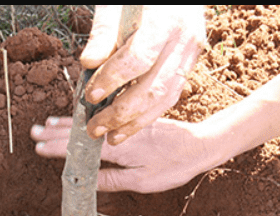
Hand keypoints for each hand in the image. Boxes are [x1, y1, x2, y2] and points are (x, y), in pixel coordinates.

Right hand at [31, 116, 216, 192]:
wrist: (199, 146)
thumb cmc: (173, 167)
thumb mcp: (142, 182)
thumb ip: (112, 180)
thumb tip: (86, 182)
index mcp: (119, 147)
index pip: (81, 148)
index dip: (58, 148)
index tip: (39, 148)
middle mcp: (118, 131)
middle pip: (81, 132)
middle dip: (56, 134)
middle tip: (34, 134)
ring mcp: (124, 123)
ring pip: (90, 122)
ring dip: (67, 124)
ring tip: (46, 125)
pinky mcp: (131, 121)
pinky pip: (101, 117)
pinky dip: (85, 119)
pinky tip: (75, 120)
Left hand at [81, 5, 205, 144]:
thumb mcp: (117, 4)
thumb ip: (104, 32)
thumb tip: (89, 64)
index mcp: (167, 20)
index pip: (138, 58)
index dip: (112, 80)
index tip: (90, 96)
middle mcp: (185, 40)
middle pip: (154, 88)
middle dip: (121, 113)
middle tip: (94, 128)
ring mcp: (191, 56)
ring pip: (165, 99)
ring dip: (135, 123)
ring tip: (110, 137)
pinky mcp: (189, 67)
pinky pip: (169, 98)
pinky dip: (146, 116)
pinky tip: (126, 127)